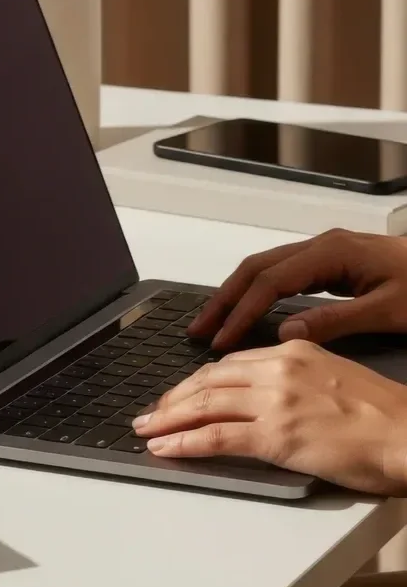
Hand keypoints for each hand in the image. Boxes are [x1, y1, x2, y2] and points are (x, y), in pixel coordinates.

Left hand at [133, 341, 406, 494]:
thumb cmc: (383, 416)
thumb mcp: (334, 378)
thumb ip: (296, 379)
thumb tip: (268, 395)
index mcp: (293, 351)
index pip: (229, 364)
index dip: (197, 382)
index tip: (179, 394)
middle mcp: (278, 369)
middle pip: (209, 380)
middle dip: (173, 398)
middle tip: (151, 413)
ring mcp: (274, 402)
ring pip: (204, 405)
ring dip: (168, 419)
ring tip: (146, 430)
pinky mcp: (275, 436)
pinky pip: (216, 437)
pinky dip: (184, 442)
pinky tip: (166, 448)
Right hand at [189, 228, 406, 350]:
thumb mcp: (388, 309)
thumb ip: (335, 320)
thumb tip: (286, 332)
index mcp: (332, 253)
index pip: (270, 282)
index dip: (240, 312)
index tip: (220, 340)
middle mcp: (322, 246)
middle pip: (256, 268)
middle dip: (223, 299)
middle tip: (197, 330)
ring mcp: (325, 252)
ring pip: (264, 268)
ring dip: (235, 295)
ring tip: (212, 324)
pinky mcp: (330, 263)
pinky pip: (280, 275)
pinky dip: (256, 294)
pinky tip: (248, 313)